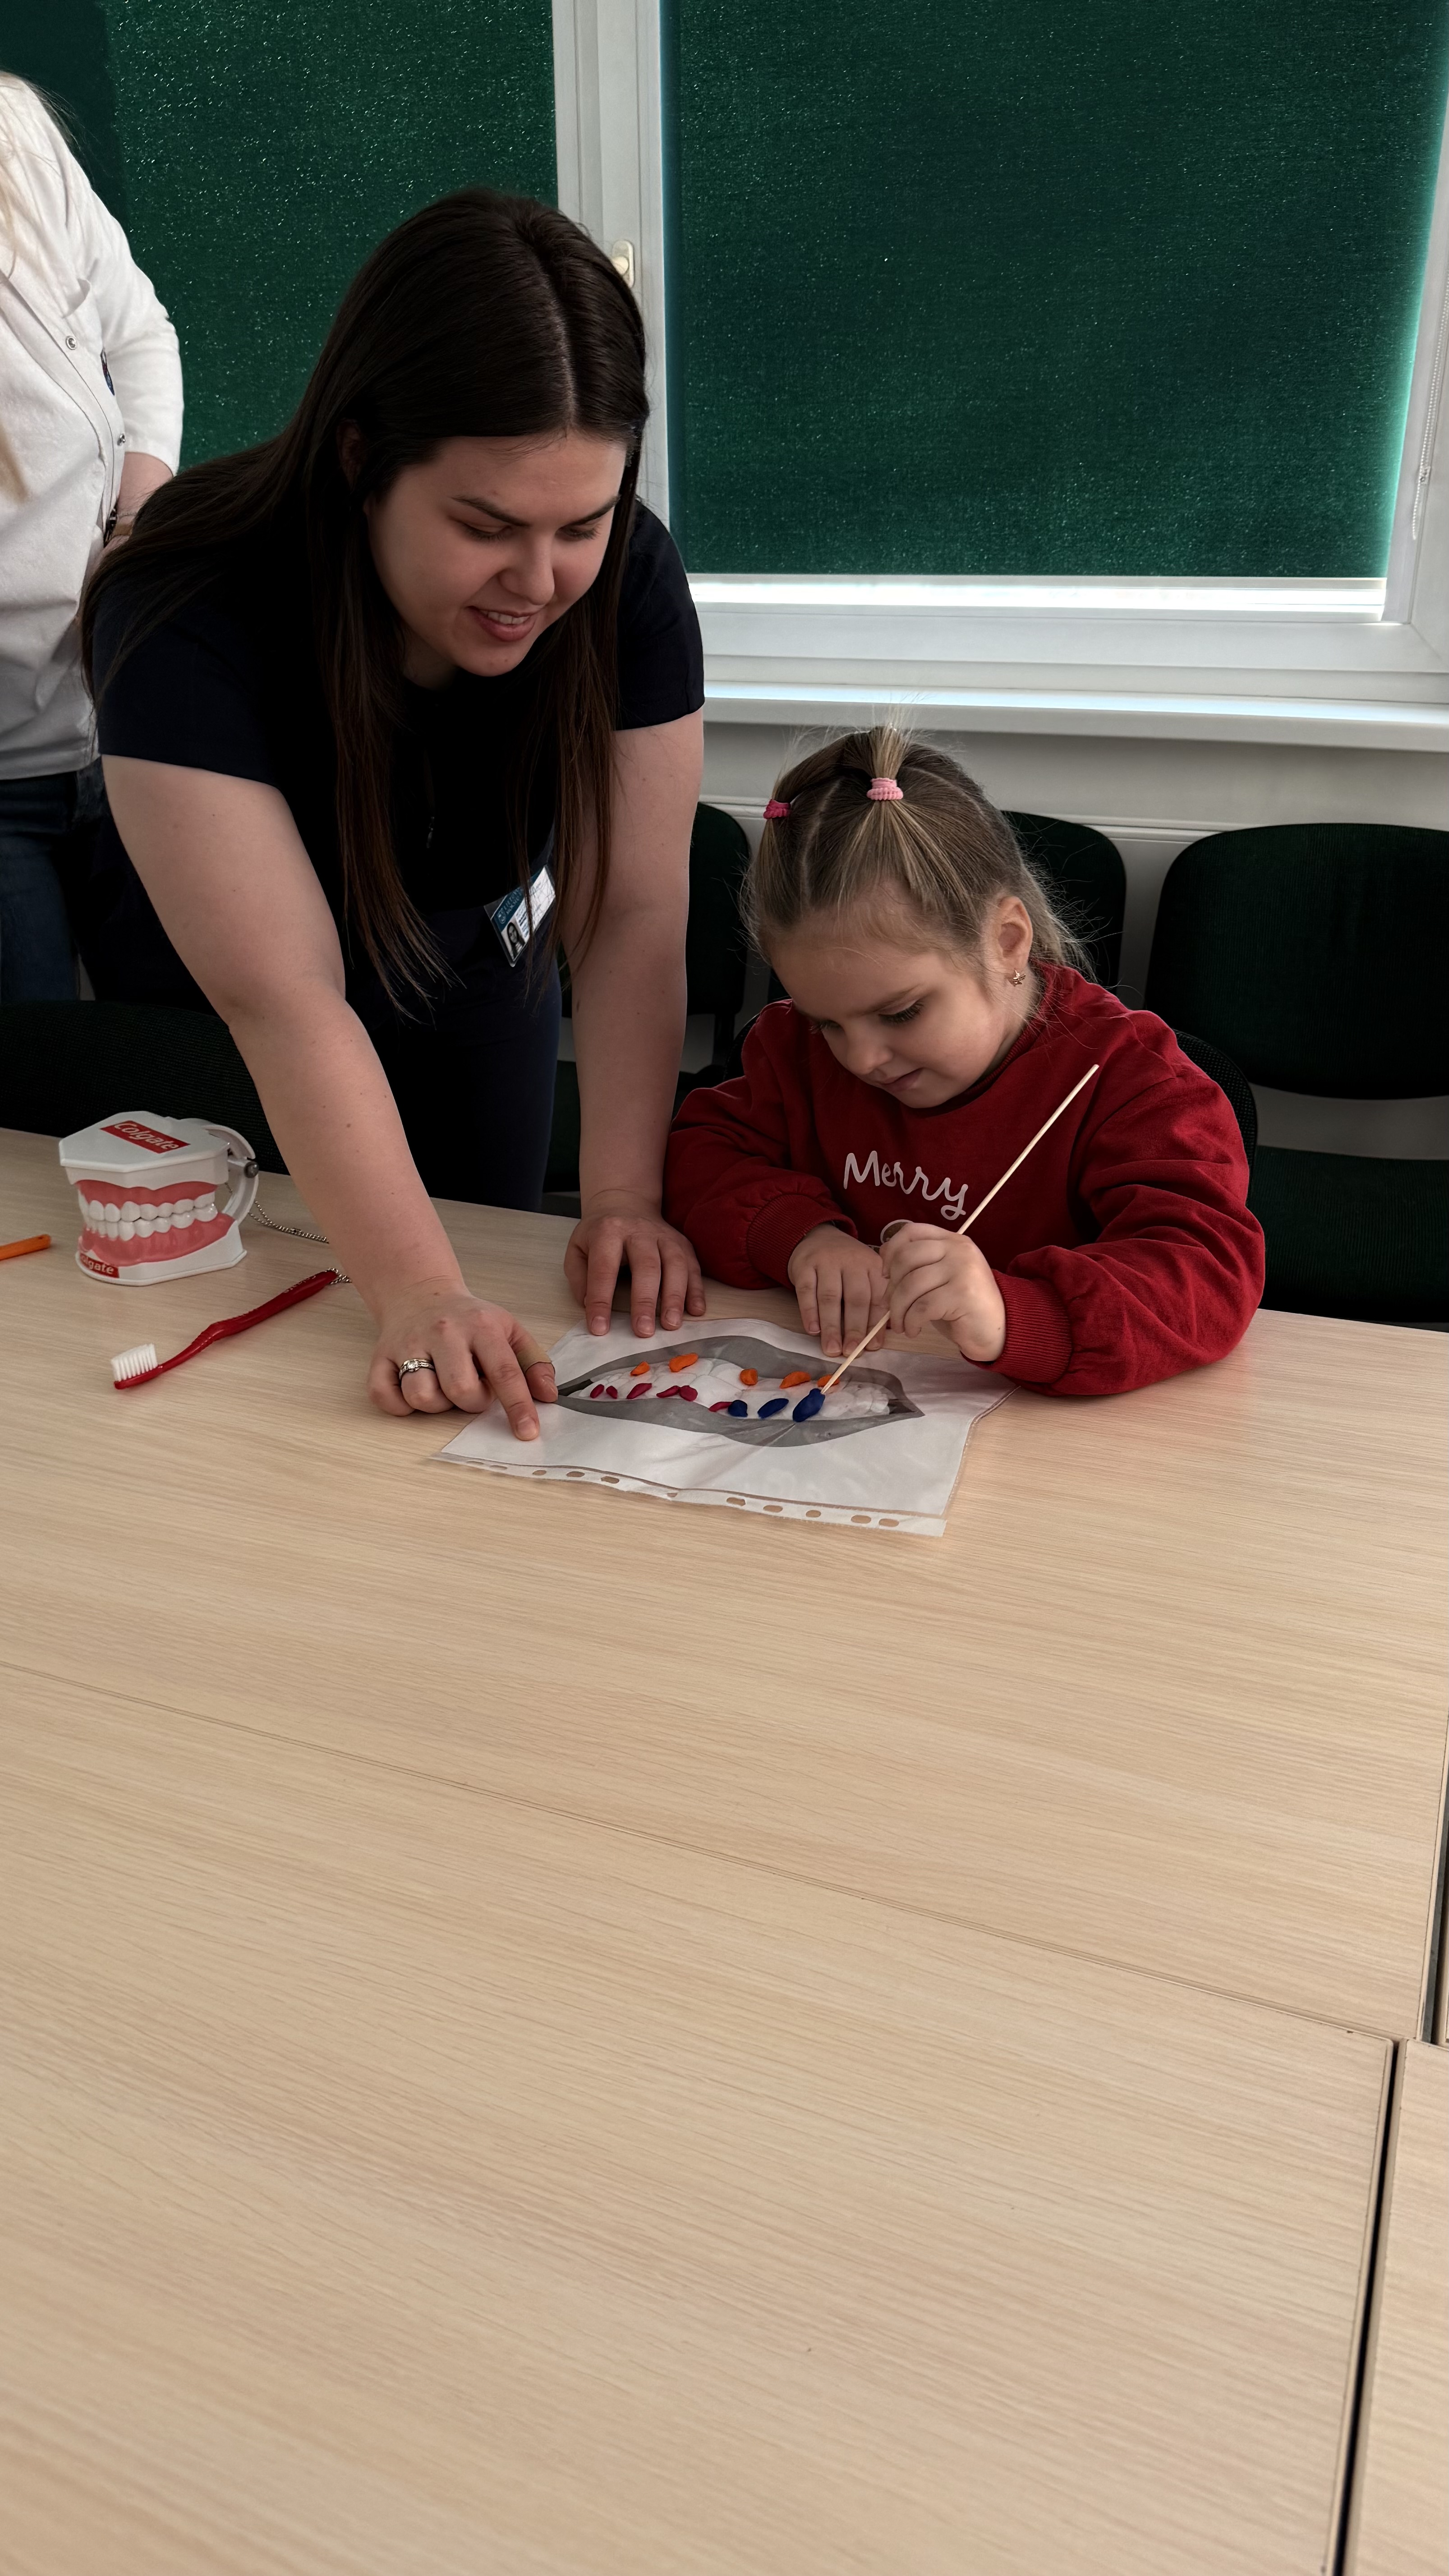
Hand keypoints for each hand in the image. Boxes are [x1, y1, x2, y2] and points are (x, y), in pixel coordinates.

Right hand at [367, 1279, 557, 1437]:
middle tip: (473, 1388)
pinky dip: (400, 1404)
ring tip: (443, 1385)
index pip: (504, 1372)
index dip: (518, 1406)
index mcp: (481, 1326)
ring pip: (422, 1395)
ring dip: (437, 1404)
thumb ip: (534, 1363)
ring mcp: (408, 1344)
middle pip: (461, 1390)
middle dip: (473, 1402)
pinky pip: (385, 1397)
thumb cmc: (470, 1320)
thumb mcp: (509, 1330)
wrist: (420, 1294)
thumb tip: (549, 1396)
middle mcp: (443, 1332)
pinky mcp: (380, 1356)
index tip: (527, 1432)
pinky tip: (415, 1388)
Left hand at [565, 1196, 706, 1337]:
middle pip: (646, 1266)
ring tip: (671, 1325)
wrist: (625, 1204)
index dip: (601, 1300)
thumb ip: (580, 1277)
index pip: (603, 1269)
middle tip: (643, 1331)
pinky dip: (696, 1289)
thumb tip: (590, 1306)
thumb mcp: (577, 1249)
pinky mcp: (683, 1244)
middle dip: (645, 1301)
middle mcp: (639, 1232)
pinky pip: (693, 1266)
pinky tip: (695, 1310)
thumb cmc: (600, 1234)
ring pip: (675, 1265)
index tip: (600, 1328)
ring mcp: (665, 1236)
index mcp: (608, 1232)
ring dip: (675, 1297)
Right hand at [787, 1224, 889, 1357]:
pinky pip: (807, 1291)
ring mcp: (827, 1261)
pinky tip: (813, 1330)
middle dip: (854, 1329)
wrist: (817, 1236)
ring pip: (830, 1297)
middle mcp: (852, 1261)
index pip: (878, 1298)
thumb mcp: (865, 1275)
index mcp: (873, 1266)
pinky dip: (809, 1312)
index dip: (875, 1325)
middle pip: (856, 1299)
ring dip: (831, 1326)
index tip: (872, 1348)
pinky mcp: (804, 1265)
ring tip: (831, 1349)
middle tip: (851, 1352)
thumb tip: (876, 1340)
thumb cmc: (846, 1265)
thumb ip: (872, 1302)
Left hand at [881, 1222, 1006, 1362]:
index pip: (912, 1231)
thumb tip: (884, 1271)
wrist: (997, 1330)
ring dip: (898, 1309)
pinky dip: (911, 1321)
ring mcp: (962, 1269)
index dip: (891, 1250)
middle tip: (891, 1307)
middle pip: (906, 1258)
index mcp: (952, 1240)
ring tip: (900, 1324)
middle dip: (891, 1286)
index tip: (885, 1274)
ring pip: (911, 1284)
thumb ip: (919, 1266)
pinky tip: (913, 1330)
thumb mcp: (941, 1279)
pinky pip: (922, 1306)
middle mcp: (959, 1249)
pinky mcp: (963, 1294)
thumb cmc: (963, 1307)